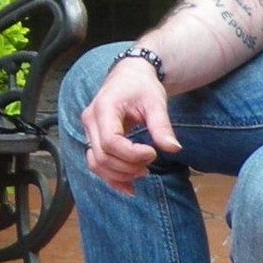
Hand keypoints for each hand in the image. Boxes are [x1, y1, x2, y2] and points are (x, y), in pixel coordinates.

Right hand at [76, 53, 182, 195]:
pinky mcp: (93, 140)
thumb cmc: (142, 86)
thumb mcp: (155, 101)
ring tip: (142, 173)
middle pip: (102, 156)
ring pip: (96, 164)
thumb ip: (161, 126)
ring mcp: (89, 131)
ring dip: (119, 176)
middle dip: (127, 167)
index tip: (152, 153)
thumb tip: (173, 149)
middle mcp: (90, 121)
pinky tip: (129, 187)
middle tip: (150, 165)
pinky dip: (111, 178)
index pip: (110, 142)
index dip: (131, 154)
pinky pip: (96, 164)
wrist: (129, 76)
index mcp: (104, 108)